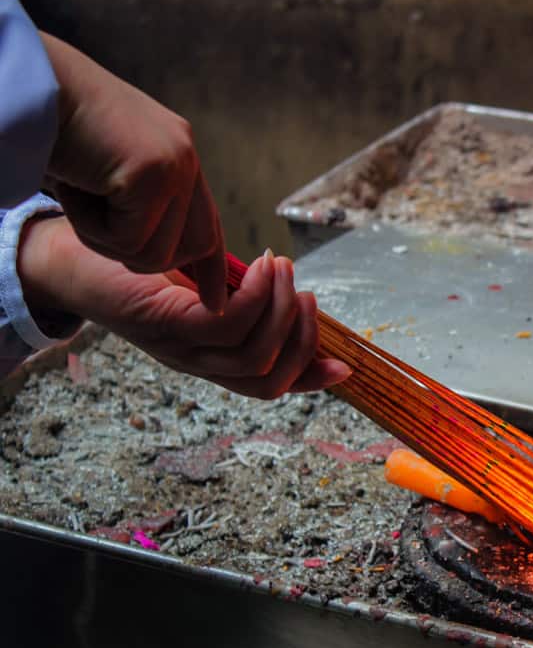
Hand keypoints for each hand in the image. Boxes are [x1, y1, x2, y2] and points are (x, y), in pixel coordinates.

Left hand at [19, 216, 349, 398]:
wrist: (73, 260)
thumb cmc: (140, 268)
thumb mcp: (202, 287)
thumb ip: (240, 298)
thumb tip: (289, 292)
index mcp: (207, 362)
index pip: (268, 388)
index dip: (309, 379)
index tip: (344, 362)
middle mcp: (194, 365)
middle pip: (269, 379)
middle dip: (302, 338)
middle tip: (304, 292)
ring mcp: (179, 349)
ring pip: (254, 355)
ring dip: (281, 309)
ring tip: (281, 268)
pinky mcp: (166, 325)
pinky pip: (228, 326)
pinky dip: (256, 297)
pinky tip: (259, 268)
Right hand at [38, 33, 227, 312]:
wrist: (28, 86)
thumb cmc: (51, 128)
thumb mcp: (108, 166)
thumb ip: (140, 197)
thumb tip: (161, 246)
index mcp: (176, 150)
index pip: (208, 222)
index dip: (211, 266)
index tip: (215, 301)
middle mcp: (185, 156)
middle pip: (193, 248)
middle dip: (144, 255)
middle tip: (97, 218)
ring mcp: (174, 164)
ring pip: (159, 253)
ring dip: (110, 241)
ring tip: (84, 197)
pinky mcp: (153, 175)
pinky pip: (129, 240)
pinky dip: (93, 229)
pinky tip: (78, 191)